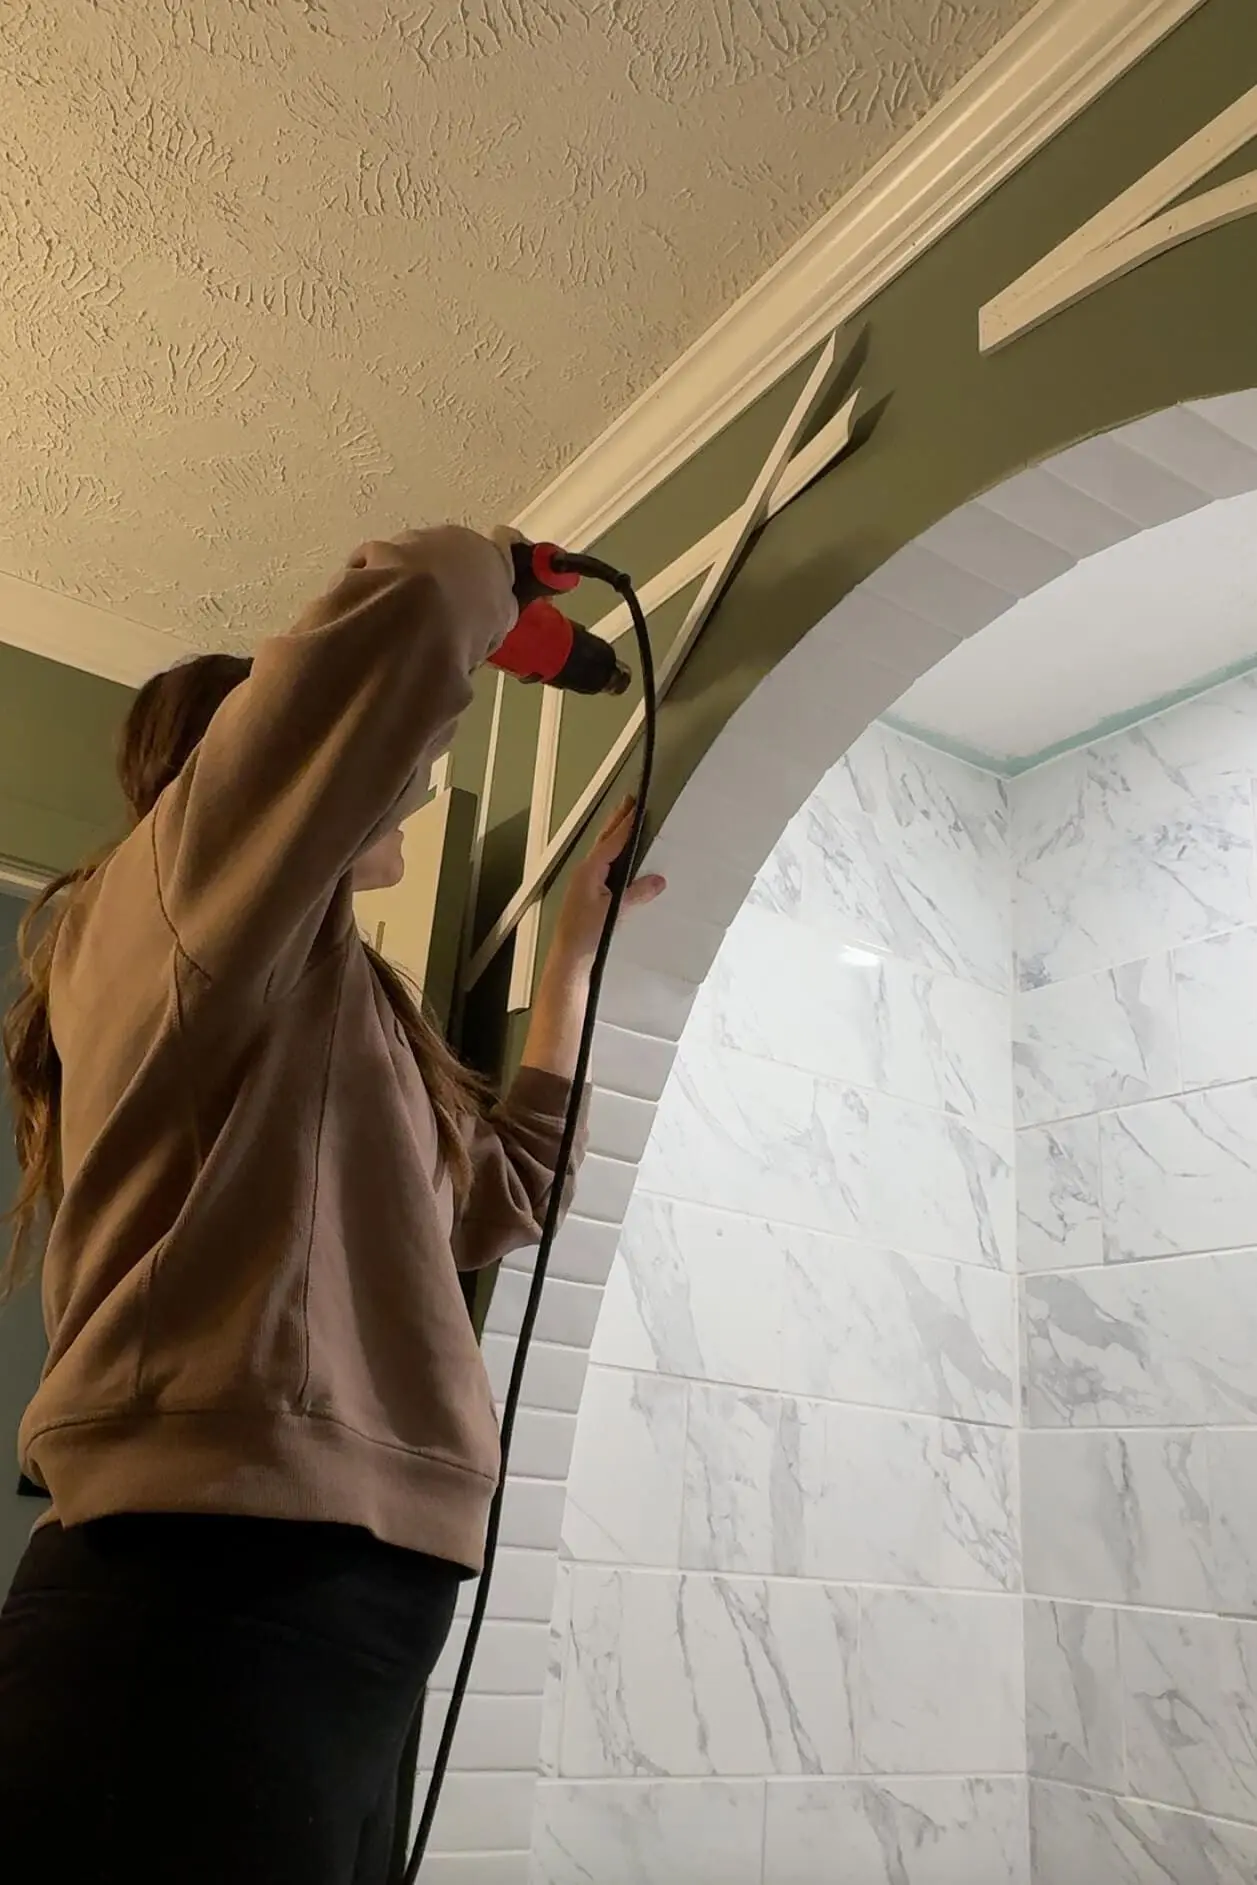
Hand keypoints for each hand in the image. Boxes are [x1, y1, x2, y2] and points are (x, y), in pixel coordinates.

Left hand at [551, 796, 665, 967]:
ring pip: (602, 852)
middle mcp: (584, 873)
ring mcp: (584, 883)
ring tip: (625, 819)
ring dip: (614, 835)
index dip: (626, 824)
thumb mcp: (615, 911)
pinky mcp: (587, 894)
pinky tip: (620, 857)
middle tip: (629, 800)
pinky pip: (602, 866)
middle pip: (604, 840)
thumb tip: (657, 880)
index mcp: (589, 871)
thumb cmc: (586, 935)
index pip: (612, 841)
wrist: (569, 957)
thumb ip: (637, 893)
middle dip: (617, 819)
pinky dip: (613, 854)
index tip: (638, 806)